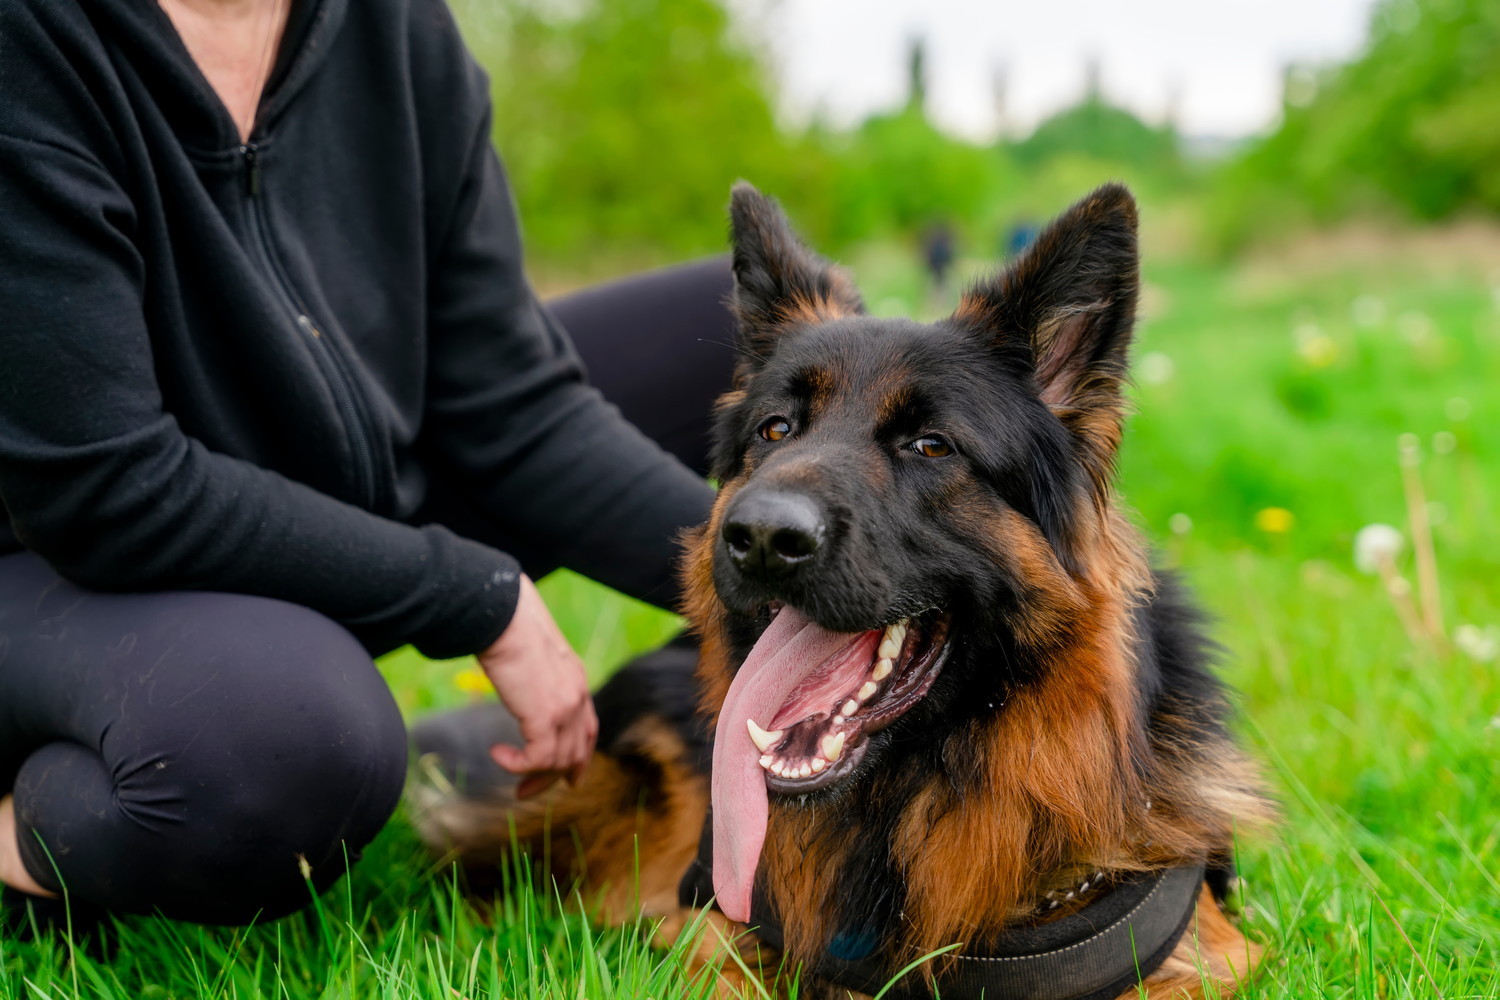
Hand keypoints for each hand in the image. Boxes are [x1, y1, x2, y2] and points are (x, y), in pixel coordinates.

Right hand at [477, 575, 597, 797]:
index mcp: (577, 680)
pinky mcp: (546, 715)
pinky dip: (517, 764)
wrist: (505, 618)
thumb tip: (519, 685)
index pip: (588, 730)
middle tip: (526, 791)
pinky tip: (497, 754)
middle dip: (553, 777)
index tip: (567, 778)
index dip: (579, 758)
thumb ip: (535, 677)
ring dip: (531, 774)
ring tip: (507, 770)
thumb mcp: (532, 657)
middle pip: (576, 751)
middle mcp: (578, 695)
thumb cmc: (509, 628)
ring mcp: (566, 707)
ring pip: (558, 760)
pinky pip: (538, 758)